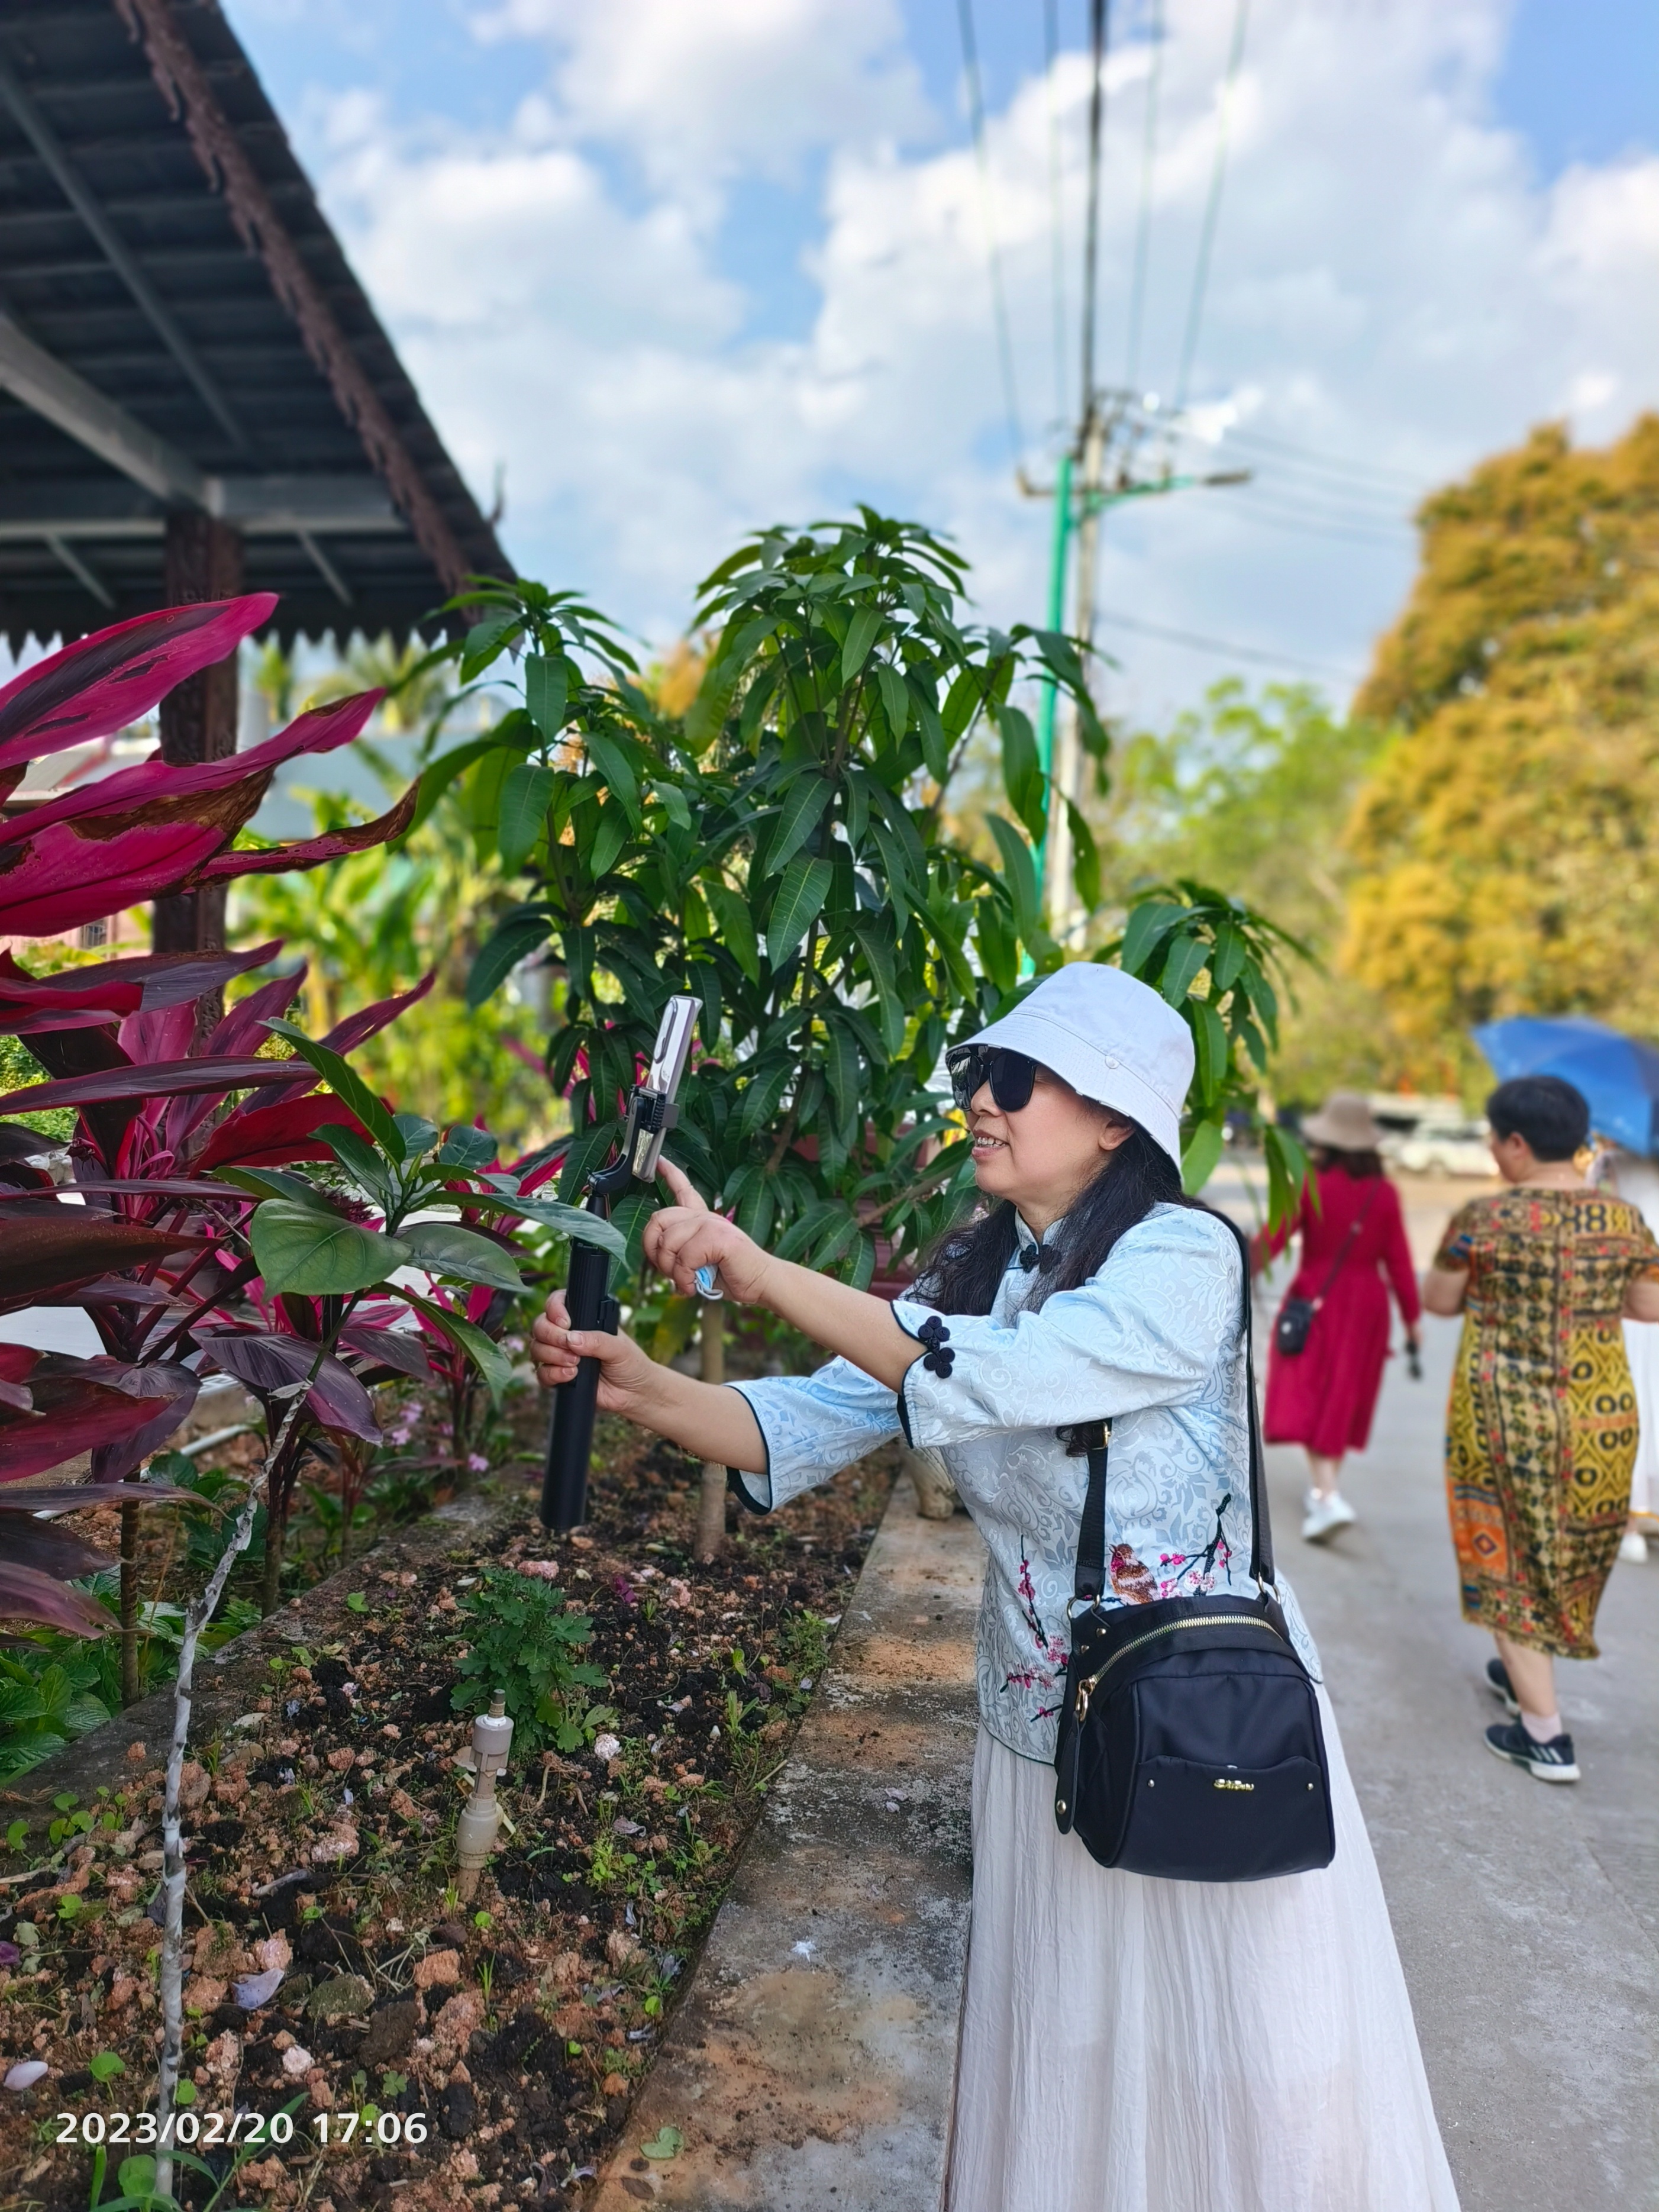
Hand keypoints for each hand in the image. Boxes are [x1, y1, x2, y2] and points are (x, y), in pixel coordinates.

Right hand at [531, 1289, 660, 1414]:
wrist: (634, 1393)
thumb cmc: (631, 1364)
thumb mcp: (620, 1347)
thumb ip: (598, 1341)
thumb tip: (572, 1339)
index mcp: (583, 1320)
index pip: (556, 1303)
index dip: (554, 1309)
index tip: (566, 1323)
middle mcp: (568, 1335)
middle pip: (541, 1326)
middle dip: (552, 1336)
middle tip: (570, 1347)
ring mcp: (561, 1355)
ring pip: (537, 1349)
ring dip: (552, 1355)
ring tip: (575, 1364)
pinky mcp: (558, 1377)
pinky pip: (541, 1373)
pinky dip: (552, 1374)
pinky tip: (570, 1376)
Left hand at [645, 1159, 771, 1302]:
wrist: (760, 1282)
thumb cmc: (731, 1275)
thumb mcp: (698, 1262)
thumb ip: (679, 1253)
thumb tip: (657, 1257)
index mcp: (702, 1220)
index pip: (683, 1190)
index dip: (669, 1174)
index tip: (659, 1160)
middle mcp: (705, 1217)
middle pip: (658, 1219)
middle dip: (654, 1252)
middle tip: (669, 1271)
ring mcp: (712, 1224)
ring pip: (667, 1242)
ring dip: (671, 1271)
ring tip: (685, 1282)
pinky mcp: (719, 1237)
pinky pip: (684, 1257)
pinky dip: (684, 1278)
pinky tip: (693, 1286)